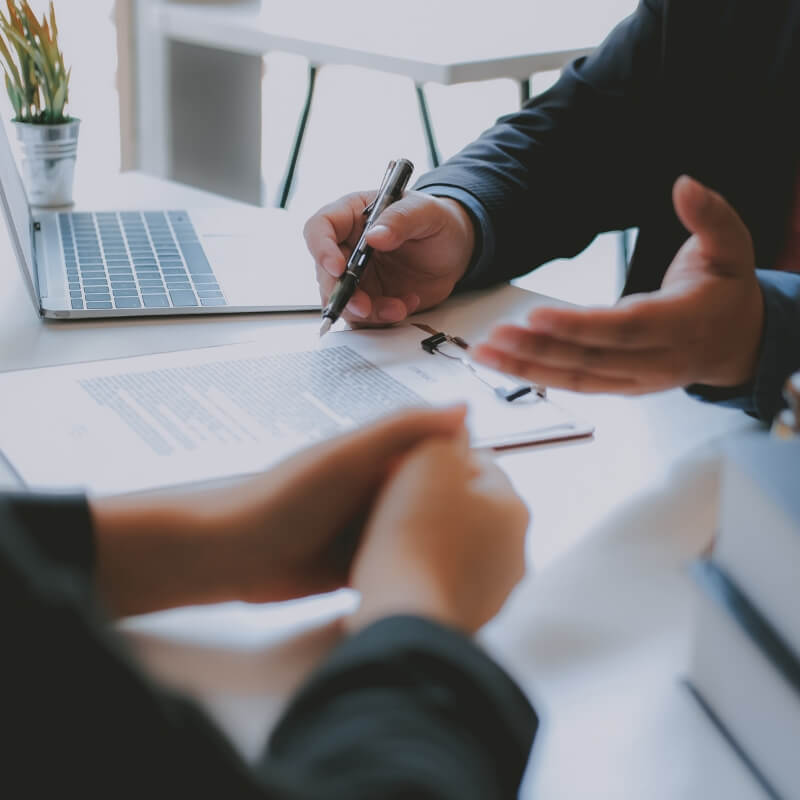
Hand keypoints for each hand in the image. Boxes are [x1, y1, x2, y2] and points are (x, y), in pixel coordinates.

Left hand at [91, 407, 466, 616]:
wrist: (231, 555)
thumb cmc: (286, 498)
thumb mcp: (348, 455)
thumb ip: (403, 430)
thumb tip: (465, 408)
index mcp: (376, 456)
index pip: (435, 453)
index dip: (467, 466)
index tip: (503, 488)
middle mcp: (375, 490)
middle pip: (431, 497)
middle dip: (460, 512)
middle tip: (503, 534)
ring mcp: (365, 528)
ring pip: (417, 533)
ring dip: (441, 545)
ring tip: (485, 563)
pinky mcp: (355, 564)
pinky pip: (396, 563)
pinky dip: (416, 570)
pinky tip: (446, 584)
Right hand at [304, 190, 474, 324]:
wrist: (455, 250)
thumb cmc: (436, 222)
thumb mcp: (426, 212)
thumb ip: (401, 219)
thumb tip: (375, 236)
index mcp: (352, 215)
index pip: (320, 228)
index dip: (322, 248)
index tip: (338, 267)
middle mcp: (348, 247)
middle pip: (325, 273)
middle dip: (342, 294)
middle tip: (363, 306)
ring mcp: (358, 276)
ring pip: (343, 300)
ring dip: (366, 312)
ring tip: (398, 307)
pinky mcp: (370, 298)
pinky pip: (365, 317)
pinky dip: (383, 318)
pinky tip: (406, 305)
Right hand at [347, 435, 528, 633]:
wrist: (402, 613)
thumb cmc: (415, 536)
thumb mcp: (429, 458)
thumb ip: (446, 432)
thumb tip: (456, 425)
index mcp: (514, 507)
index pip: (480, 463)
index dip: (439, 456)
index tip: (409, 464)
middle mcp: (515, 550)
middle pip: (471, 506)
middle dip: (438, 498)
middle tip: (398, 498)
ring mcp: (496, 589)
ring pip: (460, 544)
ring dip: (433, 536)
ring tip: (392, 535)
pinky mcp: (471, 617)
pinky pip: (446, 579)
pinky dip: (427, 571)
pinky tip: (399, 569)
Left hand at [472, 176, 764, 393]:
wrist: (736, 342)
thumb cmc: (726, 290)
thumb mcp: (732, 246)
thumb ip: (709, 215)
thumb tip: (684, 184)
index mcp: (683, 324)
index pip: (625, 328)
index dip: (579, 326)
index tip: (536, 316)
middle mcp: (657, 361)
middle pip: (590, 359)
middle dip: (538, 350)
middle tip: (493, 336)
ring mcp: (637, 380)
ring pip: (576, 378)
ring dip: (527, 368)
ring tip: (484, 352)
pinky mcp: (621, 387)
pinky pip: (577, 386)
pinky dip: (539, 377)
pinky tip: (505, 365)